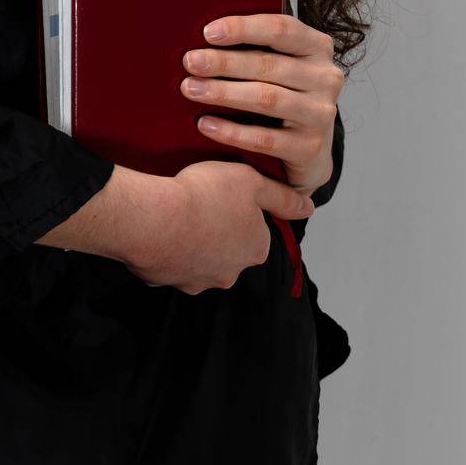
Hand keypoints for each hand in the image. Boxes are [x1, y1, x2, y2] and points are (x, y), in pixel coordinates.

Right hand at [124, 160, 314, 294]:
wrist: (156, 218)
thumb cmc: (205, 195)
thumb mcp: (251, 182)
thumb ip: (282, 196)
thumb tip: (309, 207)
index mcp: (256, 249)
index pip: (257, 230)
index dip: (241, 209)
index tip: (224, 195)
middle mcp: (232, 272)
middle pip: (231, 249)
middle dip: (219, 231)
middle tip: (202, 204)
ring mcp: (200, 281)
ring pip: (202, 260)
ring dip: (194, 243)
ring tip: (180, 216)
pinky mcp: (170, 282)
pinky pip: (174, 265)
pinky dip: (170, 251)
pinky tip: (163, 230)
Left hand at [180, 13, 342, 197]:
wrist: (310, 149)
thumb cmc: (285, 94)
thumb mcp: (282, 64)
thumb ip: (258, 47)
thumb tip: (207, 35)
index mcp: (318, 47)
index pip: (282, 29)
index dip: (243, 28)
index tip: (207, 32)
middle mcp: (326, 78)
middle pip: (269, 65)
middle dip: (224, 62)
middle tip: (190, 62)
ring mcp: (321, 114)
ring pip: (267, 99)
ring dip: (224, 93)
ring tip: (191, 89)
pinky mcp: (310, 148)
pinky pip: (264, 139)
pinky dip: (232, 131)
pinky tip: (206, 124)